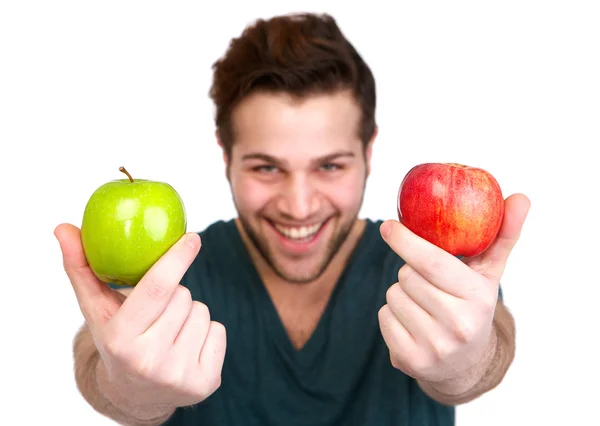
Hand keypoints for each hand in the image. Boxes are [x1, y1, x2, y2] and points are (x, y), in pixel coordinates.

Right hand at [55, 224, 225, 409]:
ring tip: (169, 331)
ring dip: (190, 312)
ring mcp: (179, 375)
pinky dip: (207, 332)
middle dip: (176, 293)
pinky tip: (186, 346)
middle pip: (183, 296)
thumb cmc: (117, 339)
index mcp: (121, 340)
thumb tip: (63, 227)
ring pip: (203, 312)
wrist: (136, 394)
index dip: (176, 258)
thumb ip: (81, 268)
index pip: (156, 288)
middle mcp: (150, 361)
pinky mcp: (205, 383)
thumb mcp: (96, 309)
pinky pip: (219, 330)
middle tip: (159, 311)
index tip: (193, 236)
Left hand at [378, 193, 529, 384]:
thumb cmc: (472, 304)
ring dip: (400, 293)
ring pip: (392, 296)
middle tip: (427, 282)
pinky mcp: (410, 361)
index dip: (406, 240)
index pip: (432, 262)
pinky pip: (383, 318)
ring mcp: (434, 346)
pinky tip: (412, 323)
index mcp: (479, 298)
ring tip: (423, 305)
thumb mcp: (489, 272)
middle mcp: (458, 325)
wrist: (467, 363)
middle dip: (410, 271)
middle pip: (407, 276)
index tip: (388, 225)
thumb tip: (521, 197)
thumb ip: (503, 234)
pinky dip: (391, 315)